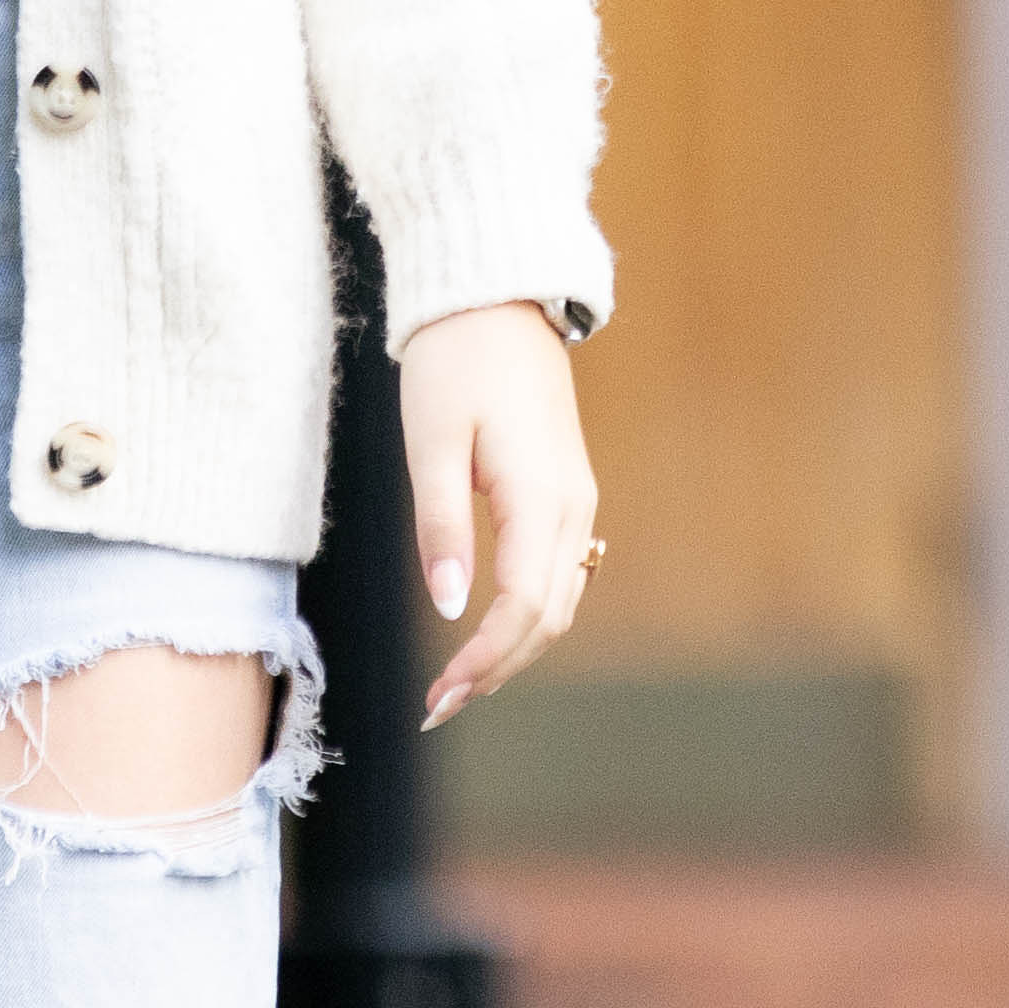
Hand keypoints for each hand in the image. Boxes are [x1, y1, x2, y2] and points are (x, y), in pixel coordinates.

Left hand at [399, 301, 603, 730]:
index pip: (522, 605)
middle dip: (498, 668)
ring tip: (459, 680)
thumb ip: (441, 526)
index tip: (438, 694)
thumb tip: (450, 606)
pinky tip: (489, 629)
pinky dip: (528, 614)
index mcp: (540, 497)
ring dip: (514, 647)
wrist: (496, 301)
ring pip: (560, 599)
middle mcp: (571, 506)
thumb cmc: (456, 366)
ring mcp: (575, 499)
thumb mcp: (432, 444)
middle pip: (549, 616)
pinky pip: (559, 572)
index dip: (483, 658)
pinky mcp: (565, 491)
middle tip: (439, 706)